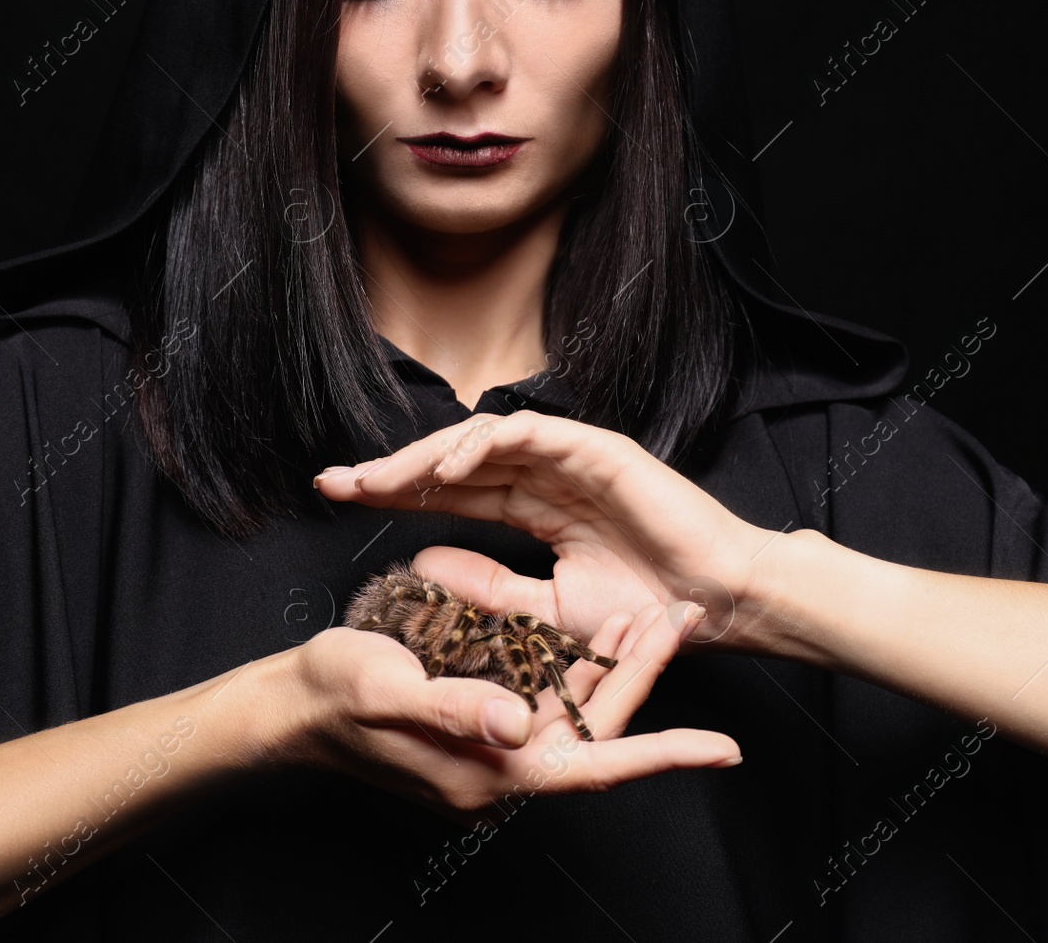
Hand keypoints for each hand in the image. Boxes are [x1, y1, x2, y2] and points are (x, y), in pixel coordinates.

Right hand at [270, 600, 739, 826]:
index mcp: (489, 770)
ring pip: (573, 710)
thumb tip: (518, 722)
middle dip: (641, 677)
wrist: (290, 706)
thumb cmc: (333, 698)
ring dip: (612, 667)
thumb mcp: (387, 692)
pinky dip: (572, 666)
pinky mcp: (481, 726)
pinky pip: (543, 699)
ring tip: (653, 614)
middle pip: (593, 727)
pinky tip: (593, 628)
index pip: (593, 765)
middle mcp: (500, 767)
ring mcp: (491, 748)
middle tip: (679, 618)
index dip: (663, 756)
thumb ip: (453, 710)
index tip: (725, 747)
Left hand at [313, 410, 775, 650]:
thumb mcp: (546, 613)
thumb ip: (490, 589)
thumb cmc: (644, 613)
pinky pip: (527, 434)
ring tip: (378, 481)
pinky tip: (444, 473)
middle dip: (390, 471)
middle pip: (452, 463)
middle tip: (334, 482)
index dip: (395, 492)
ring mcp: (570, 456)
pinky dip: (482, 448)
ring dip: (425, 457)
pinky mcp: (596, 448)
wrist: (713, 607)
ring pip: (480, 440)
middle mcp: (545, 474)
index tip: (339, 497)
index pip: (451, 493)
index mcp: (535, 506)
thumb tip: (425, 565)